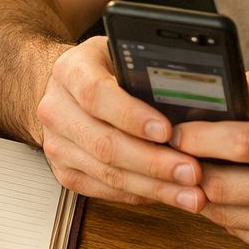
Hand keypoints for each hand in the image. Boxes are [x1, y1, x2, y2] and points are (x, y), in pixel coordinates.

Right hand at [35, 36, 204, 209]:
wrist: (70, 87)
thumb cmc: (106, 68)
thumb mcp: (123, 54)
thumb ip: (146, 69)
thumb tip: (192, 92)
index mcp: (70, 71)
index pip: (96, 94)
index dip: (132, 116)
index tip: (167, 130)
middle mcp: (56, 110)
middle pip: (104, 143)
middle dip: (153, 162)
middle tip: (191, 171)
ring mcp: (56, 145)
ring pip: (107, 173)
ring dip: (154, 186)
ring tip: (190, 193)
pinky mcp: (64, 171)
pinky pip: (105, 190)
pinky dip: (141, 194)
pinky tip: (169, 194)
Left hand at [171, 69, 248, 248]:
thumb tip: (217, 88)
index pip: (238, 143)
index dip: (197, 136)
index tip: (174, 128)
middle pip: (220, 185)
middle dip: (188, 167)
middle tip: (172, 151)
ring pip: (223, 213)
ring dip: (199, 191)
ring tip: (190, 169)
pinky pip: (239, 232)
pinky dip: (223, 212)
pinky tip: (222, 191)